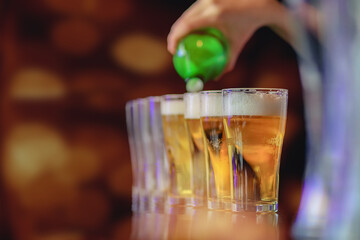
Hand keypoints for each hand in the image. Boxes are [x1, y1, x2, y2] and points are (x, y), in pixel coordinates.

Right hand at [168, 0, 293, 74]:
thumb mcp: (237, 45)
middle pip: (183, 19)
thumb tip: (216, 78)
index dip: (175, 37)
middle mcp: (208, 3)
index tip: (173, 50)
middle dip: (174, 34)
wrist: (258, 4)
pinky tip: (188, 32)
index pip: (187, 25)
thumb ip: (227, 63)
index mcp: (214, 14)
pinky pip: (193, 11)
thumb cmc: (247, 26)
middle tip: (174, 49)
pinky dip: (188, 22)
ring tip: (179, 42)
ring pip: (187, 14)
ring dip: (180, 27)